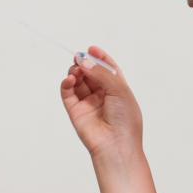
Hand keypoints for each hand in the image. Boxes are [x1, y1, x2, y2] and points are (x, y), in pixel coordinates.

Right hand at [60, 46, 143, 161]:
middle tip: (79, 57)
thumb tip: (83, 61)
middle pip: (90, 73)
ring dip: (75, 72)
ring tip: (76, 71)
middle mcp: (102, 95)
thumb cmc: (125, 120)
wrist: (116, 144)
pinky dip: (66, 83)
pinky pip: (67, 92)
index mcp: (117, 90)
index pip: (107, 69)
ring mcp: (88, 102)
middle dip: (85, 63)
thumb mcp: (119, 90)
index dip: (99, 58)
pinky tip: (70, 79)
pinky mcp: (75, 110)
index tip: (91, 48)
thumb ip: (100, 73)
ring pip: (78, 80)